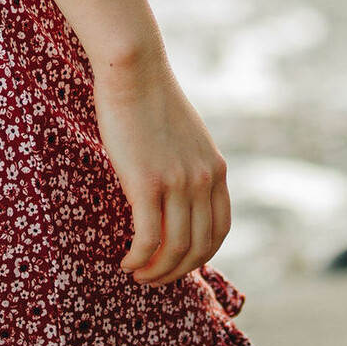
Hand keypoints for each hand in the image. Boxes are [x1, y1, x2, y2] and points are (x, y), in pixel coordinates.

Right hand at [92, 42, 230, 285]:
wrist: (134, 68)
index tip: (177, 262)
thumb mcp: (185, 136)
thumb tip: (178, 192)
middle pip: (200, 248)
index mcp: (216, 169)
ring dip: (156, 271)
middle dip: (177, 272)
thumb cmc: (149, 98)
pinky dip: (139, 258)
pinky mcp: (148, 182)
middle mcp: (203, 180)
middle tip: (153, 277)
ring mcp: (178, 182)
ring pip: (175, 249)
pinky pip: (148, 237)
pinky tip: (126, 261)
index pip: (220, 231)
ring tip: (137, 273)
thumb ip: (189, 165)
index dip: (200, 256)